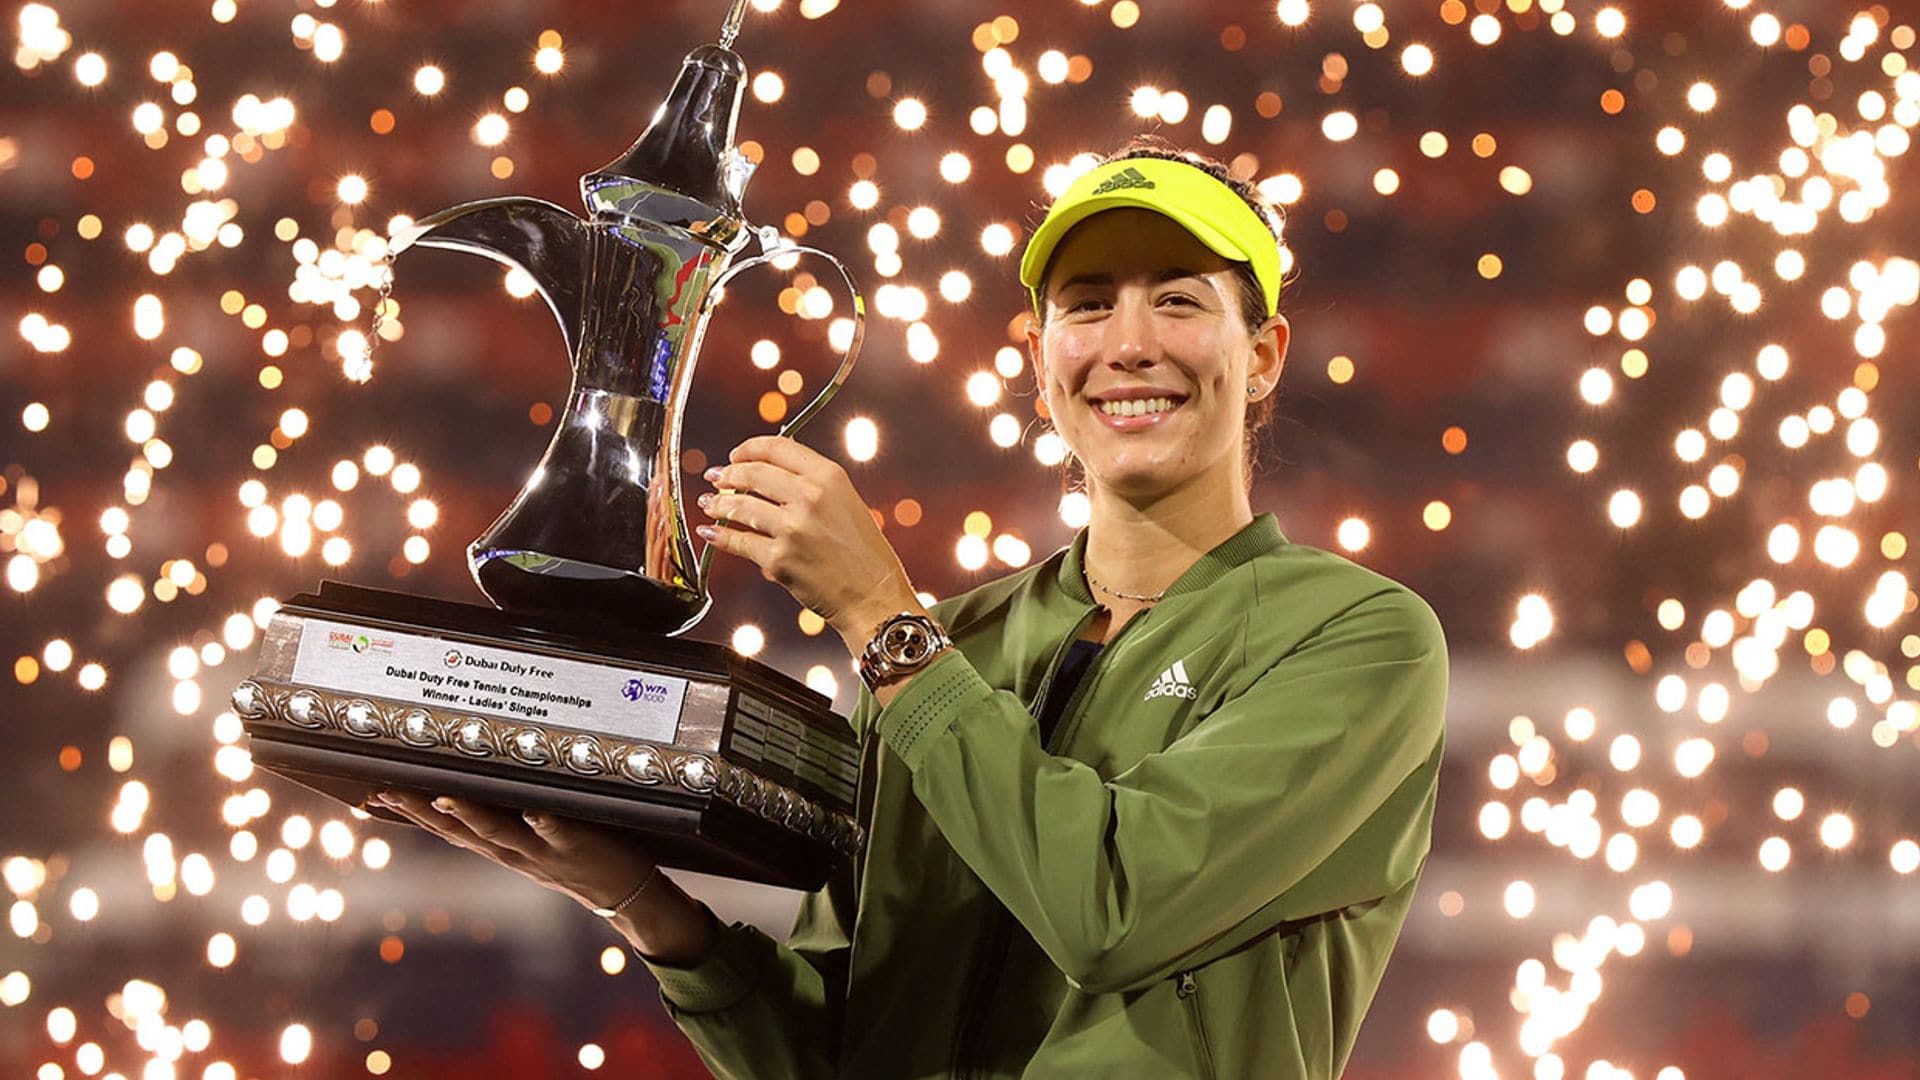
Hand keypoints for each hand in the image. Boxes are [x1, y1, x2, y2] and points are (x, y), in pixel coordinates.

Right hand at [371, 791, 714, 963]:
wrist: (622, 894)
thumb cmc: (574, 856)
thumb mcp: (529, 844)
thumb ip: (502, 821)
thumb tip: (472, 794)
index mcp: (500, 848)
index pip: (446, 829)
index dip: (410, 813)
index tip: (374, 794)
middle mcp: (514, 852)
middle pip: (461, 832)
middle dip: (423, 812)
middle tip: (390, 791)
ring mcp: (544, 851)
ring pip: (501, 834)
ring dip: (473, 817)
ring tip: (446, 797)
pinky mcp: (579, 845)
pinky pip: (560, 833)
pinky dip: (547, 824)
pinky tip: (536, 811)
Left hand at [697, 435, 921, 648]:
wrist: (874, 596)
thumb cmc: (865, 554)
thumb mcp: (848, 503)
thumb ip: (814, 484)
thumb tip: (771, 472)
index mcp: (829, 478)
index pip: (778, 448)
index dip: (749, 449)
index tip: (735, 455)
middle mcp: (810, 498)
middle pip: (752, 474)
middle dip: (728, 474)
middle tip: (717, 478)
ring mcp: (792, 529)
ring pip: (740, 506)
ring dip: (718, 504)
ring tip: (710, 504)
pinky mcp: (778, 560)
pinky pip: (739, 542)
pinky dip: (719, 536)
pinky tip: (710, 532)